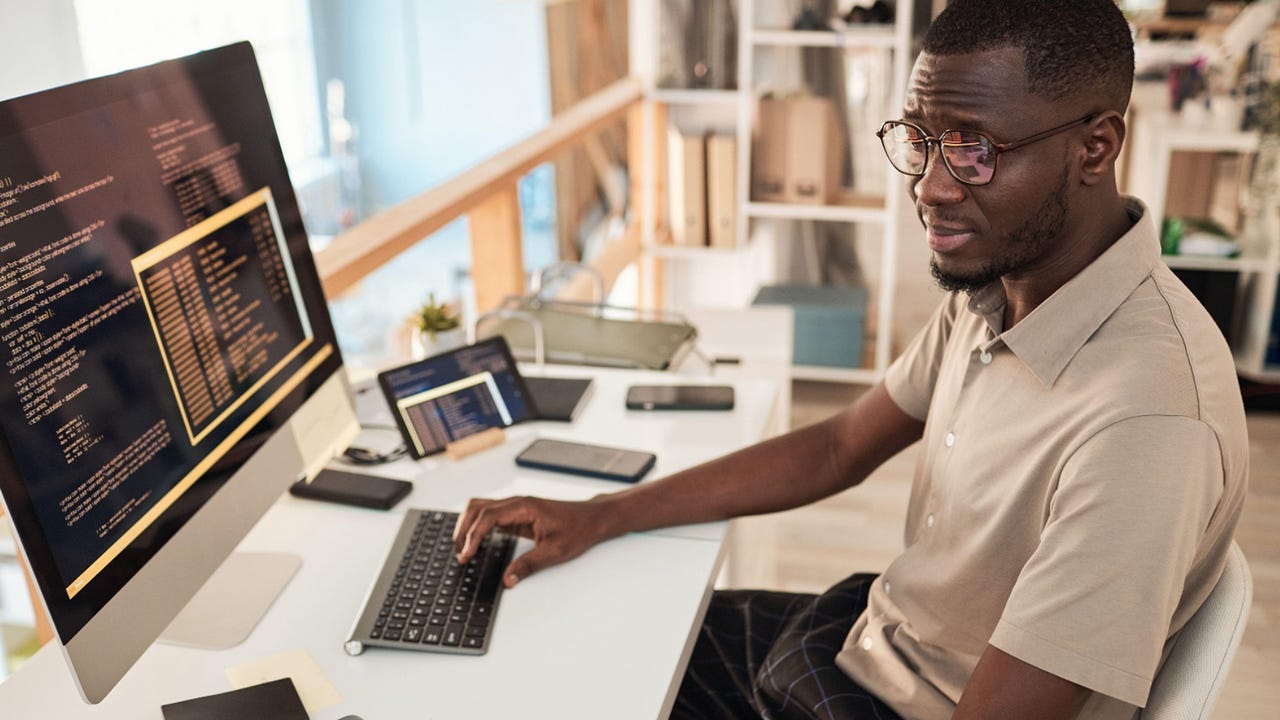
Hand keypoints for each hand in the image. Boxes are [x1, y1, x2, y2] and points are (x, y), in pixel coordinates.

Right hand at [453, 496, 610, 587]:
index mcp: (524, 507)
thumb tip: (507, 581)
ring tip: (463, 550)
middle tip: (460, 555)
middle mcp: (517, 503)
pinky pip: (489, 515)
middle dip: (463, 530)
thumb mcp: (555, 552)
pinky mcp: (517, 514)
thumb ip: (529, 565)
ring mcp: (515, 507)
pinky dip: (477, 526)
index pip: (488, 517)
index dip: (473, 536)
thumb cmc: (578, 529)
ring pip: (480, 508)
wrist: (593, 519)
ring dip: (467, 526)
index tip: (466, 556)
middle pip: (477, 508)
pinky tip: (476, 543)